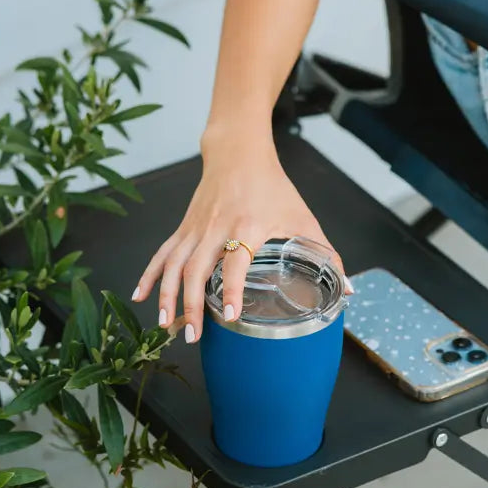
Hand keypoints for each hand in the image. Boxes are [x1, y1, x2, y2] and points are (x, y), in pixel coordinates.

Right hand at [131, 127, 350, 342]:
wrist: (238, 152)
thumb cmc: (272, 186)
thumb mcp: (302, 216)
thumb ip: (325, 253)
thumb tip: (347, 290)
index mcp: (247, 225)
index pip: (235, 263)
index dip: (231, 290)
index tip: (228, 316)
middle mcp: (216, 227)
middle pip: (197, 269)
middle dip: (191, 304)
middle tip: (192, 335)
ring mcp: (196, 227)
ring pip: (174, 264)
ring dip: (167, 295)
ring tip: (166, 324)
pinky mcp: (184, 226)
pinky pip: (163, 252)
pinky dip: (150, 274)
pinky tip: (140, 295)